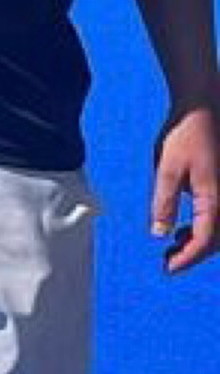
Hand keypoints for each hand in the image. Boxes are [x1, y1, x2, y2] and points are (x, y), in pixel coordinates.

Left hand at [151, 100, 219, 273]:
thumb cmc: (185, 134)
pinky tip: (185, 229)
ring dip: (200, 242)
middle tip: (167, 262)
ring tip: (174, 247)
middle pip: (215, 240)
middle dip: (193, 254)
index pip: (203, 241)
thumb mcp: (167, 168)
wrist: (203, 105)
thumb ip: (164, 203)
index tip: (167, 268)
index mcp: (214, 198)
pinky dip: (205, 227)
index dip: (186, 259)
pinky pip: (219, 216)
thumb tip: (159, 234)